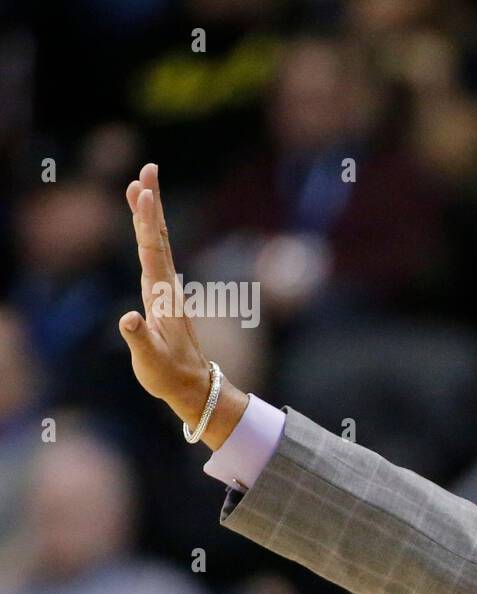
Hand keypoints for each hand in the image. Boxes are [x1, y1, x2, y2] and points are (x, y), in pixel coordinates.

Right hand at [120, 163, 209, 415]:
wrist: (193, 386)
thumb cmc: (169, 374)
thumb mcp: (150, 360)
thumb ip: (138, 339)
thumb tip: (128, 318)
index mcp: (162, 295)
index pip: (153, 250)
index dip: (147, 221)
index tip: (145, 192)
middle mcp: (166, 286)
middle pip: (159, 236)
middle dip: (151, 204)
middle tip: (148, 170)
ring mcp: (165, 289)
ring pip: (158, 243)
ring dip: (149, 214)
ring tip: (141, 185)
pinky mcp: (162, 295)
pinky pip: (154, 255)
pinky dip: (149, 234)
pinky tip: (144, 224)